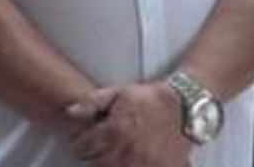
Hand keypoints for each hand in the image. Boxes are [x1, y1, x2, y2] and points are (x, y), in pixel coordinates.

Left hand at [66, 82, 190, 166]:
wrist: (183, 106)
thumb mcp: (119, 93)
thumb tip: (71, 112)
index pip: (83, 148)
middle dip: (94, 154)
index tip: (83, 140)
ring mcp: (142, 163)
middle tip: (100, 146)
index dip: (80, 142)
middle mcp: (126, 150)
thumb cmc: (150, 99)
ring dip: (110, 162)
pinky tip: (130, 159)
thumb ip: (92, 102)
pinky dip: (128, 165)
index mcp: (114, 130)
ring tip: (116, 152)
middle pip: (96, 163)